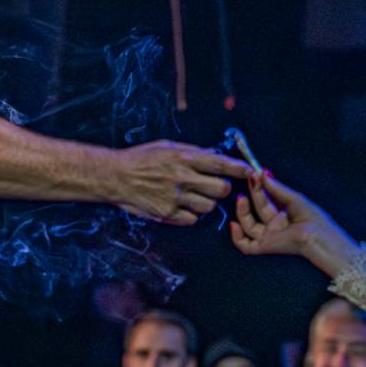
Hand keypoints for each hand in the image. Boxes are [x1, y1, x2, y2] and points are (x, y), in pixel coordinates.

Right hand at [108, 142, 251, 224]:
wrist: (115, 177)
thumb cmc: (141, 159)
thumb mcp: (168, 147)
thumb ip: (193, 153)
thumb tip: (216, 156)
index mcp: (184, 157)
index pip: (221, 164)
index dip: (239, 169)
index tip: (251, 171)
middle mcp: (182, 178)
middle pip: (221, 189)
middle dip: (223, 188)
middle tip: (215, 185)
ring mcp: (175, 198)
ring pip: (209, 207)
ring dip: (207, 202)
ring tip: (193, 195)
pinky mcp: (167, 214)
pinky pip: (193, 219)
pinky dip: (192, 214)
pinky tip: (182, 205)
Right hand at [229, 173, 352, 273]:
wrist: (317, 236)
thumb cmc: (312, 218)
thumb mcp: (293, 198)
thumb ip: (276, 188)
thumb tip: (262, 174)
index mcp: (284, 214)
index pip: (266, 199)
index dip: (259, 187)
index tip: (254, 174)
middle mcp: (276, 225)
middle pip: (257, 209)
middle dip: (252, 194)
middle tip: (250, 180)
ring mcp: (269, 236)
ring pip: (248, 226)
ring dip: (242, 212)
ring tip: (242, 198)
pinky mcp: (264, 246)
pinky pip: (246, 246)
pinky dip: (237, 237)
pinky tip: (234, 224)